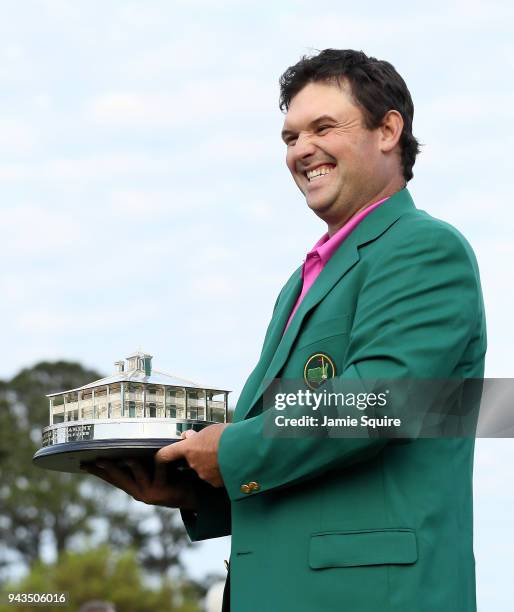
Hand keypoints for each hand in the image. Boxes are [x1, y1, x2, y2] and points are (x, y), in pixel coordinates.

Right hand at [81, 458, 197, 509]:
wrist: (192, 497)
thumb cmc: (172, 480)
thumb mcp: (153, 471)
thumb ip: (143, 462)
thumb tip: (130, 444)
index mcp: (134, 488)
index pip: (111, 478)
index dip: (97, 472)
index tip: (82, 464)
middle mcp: (138, 492)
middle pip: (117, 477)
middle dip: (105, 467)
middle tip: (94, 459)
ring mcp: (150, 492)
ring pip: (135, 471)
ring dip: (129, 462)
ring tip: (124, 454)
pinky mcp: (162, 488)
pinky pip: (158, 468)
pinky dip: (158, 458)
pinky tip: (157, 452)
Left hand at [155, 423, 228, 487]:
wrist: (246, 450)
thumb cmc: (228, 436)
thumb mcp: (211, 430)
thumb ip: (197, 436)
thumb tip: (189, 436)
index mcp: (189, 448)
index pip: (167, 454)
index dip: (162, 456)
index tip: (159, 457)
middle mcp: (193, 463)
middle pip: (190, 460)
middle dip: (198, 455)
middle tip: (211, 447)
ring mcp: (204, 475)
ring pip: (203, 469)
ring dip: (209, 463)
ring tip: (224, 454)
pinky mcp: (215, 483)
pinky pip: (214, 477)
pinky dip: (218, 472)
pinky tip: (228, 464)